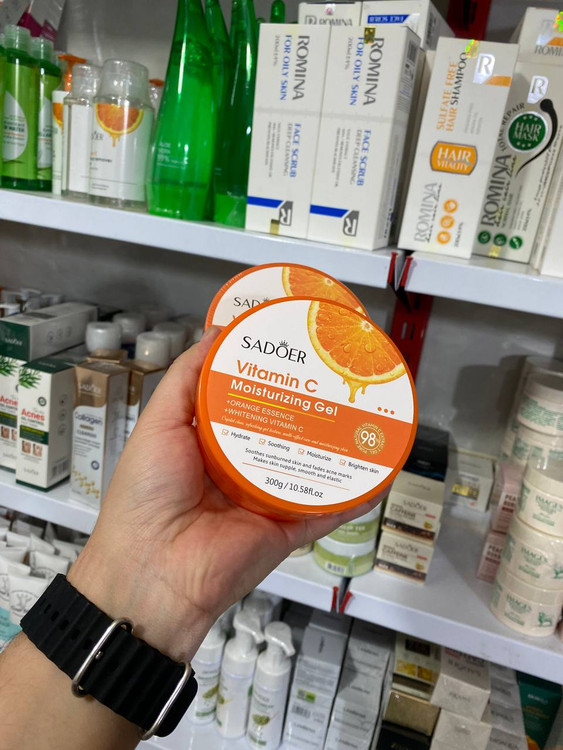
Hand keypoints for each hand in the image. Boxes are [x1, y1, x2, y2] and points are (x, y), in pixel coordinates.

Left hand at [69, 328, 381, 662]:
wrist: (154, 571)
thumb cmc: (146, 494)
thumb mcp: (159, 423)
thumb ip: (187, 378)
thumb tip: (216, 333)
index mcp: (211, 441)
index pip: (249, 399)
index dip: (272, 374)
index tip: (296, 345)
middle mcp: (242, 466)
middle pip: (286, 429)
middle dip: (311, 404)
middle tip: (340, 373)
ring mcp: (268, 498)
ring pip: (311, 466)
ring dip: (338, 444)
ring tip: (367, 411)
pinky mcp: (289, 529)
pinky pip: (328, 510)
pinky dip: (356, 495)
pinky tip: (379, 469)